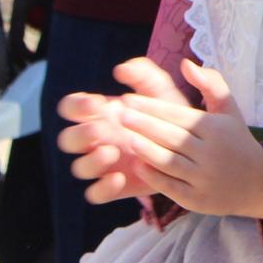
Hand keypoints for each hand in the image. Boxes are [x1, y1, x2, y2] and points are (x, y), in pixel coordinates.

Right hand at [58, 56, 191, 204]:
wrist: (194, 146)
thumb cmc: (173, 113)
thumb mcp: (163, 91)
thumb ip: (146, 74)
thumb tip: (121, 69)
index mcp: (100, 113)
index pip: (71, 107)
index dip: (76, 105)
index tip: (96, 102)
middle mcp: (97, 140)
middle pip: (67, 140)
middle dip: (79, 134)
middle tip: (101, 128)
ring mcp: (104, 165)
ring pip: (79, 167)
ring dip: (91, 160)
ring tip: (113, 152)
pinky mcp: (115, 186)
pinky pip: (95, 193)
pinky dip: (102, 188)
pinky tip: (119, 179)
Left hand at [111, 60, 262, 220]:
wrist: (259, 184)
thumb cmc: (237, 142)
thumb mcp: (231, 110)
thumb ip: (211, 84)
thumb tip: (185, 64)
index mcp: (217, 129)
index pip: (178, 115)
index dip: (152, 106)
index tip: (129, 99)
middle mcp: (211, 153)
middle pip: (169, 136)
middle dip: (142, 123)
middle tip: (119, 113)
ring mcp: (204, 178)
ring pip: (167, 161)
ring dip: (144, 148)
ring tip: (124, 137)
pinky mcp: (197, 199)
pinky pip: (169, 186)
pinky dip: (152, 175)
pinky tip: (137, 164)